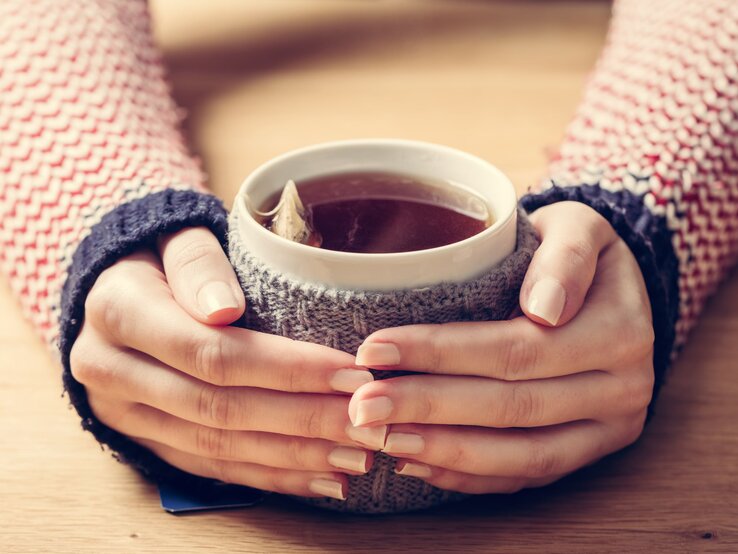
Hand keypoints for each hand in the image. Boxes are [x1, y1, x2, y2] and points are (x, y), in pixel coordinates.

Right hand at [70, 227, 380, 500]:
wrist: (112, 288)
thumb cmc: (161, 253)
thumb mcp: (175, 236)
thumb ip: (198, 263)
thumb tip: (223, 308)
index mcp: (119, 313)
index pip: (213, 352)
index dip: (286, 368)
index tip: (351, 373)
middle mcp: (112, 371)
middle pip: (220, 408)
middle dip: (302, 418)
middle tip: (366, 422)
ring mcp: (125, 414)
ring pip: (217, 447)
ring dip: (293, 456)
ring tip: (355, 457)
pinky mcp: (145, 439)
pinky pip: (209, 467)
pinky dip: (268, 476)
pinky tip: (318, 479)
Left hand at [348, 202, 654, 493]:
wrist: (612, 287)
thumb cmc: (574, 249)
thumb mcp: (577, 228)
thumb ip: (565, 257)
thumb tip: (545, 308)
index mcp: (619, 331)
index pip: (515, 349)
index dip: (441, 354)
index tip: (374, 349)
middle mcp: (622, 389)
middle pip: (511, 407)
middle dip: (428, 408)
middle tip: (361, 406)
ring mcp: (608, 428)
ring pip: (519, 455)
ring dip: (443, 451)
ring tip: (381, 438)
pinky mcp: (588, 452)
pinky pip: (527, 476)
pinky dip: (469, 476)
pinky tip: (417, 462)